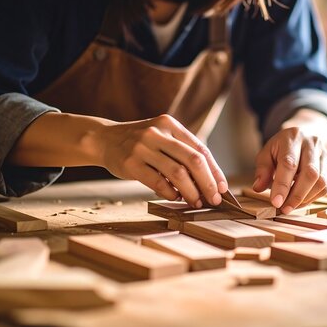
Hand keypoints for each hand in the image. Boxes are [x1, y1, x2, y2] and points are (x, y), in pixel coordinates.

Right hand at [99, 114, 227, 207]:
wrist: (104, 139)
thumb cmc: (140, 143)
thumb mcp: (161, 136)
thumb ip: (181, 152)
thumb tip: (210, 180)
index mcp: (170, 124)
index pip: (200, 148)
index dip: (215, 170)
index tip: (223, 188)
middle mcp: (157, 132)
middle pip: (193, 160)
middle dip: (208, 183)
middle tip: (214, 199)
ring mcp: (142, 147)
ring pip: (177, 172)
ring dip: (191, 191)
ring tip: (196, 202)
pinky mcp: (130, 163)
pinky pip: (157, 182)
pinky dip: (170, 193)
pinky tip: (175, 198)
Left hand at [253, 127, 326, 213]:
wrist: (301, 137)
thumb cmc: (281, 148)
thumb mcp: (266, 153)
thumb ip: (262, 170)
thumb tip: (258, 188)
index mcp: (292, 138)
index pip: (289, 163)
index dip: (282, 185)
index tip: (276, 202)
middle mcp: (312, 144)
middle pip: (310, 173)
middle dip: (296, 195)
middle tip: (284, 209)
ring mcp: (324, 155)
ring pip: (321, 182)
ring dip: (304, 199)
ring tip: (290, 206)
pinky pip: (325, 187)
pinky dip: (312, 198)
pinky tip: (299, 201)